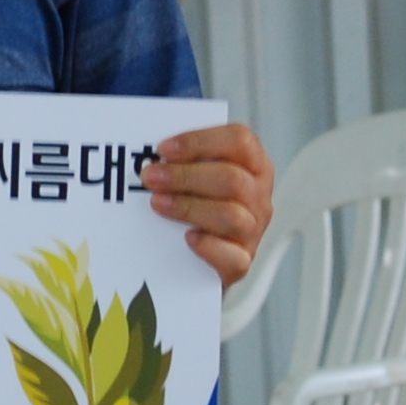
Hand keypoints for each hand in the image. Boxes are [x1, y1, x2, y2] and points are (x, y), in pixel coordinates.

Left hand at [142, 123, 274, 284]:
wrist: (194, 259)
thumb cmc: (193, 205)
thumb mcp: (193, 176)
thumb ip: (182, 159)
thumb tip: (147, 149)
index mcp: (253, 166)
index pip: (240, 141)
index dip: (200, 141)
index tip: (163, 148)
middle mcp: (258, 197)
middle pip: (232, 179)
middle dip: (185, 176)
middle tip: (150, 177)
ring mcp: (253, 232)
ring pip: (231, 216)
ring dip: (188, 207)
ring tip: (157, 204)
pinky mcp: (241, 263)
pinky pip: (233, 257)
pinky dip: (208, 246)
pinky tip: (186, 238)